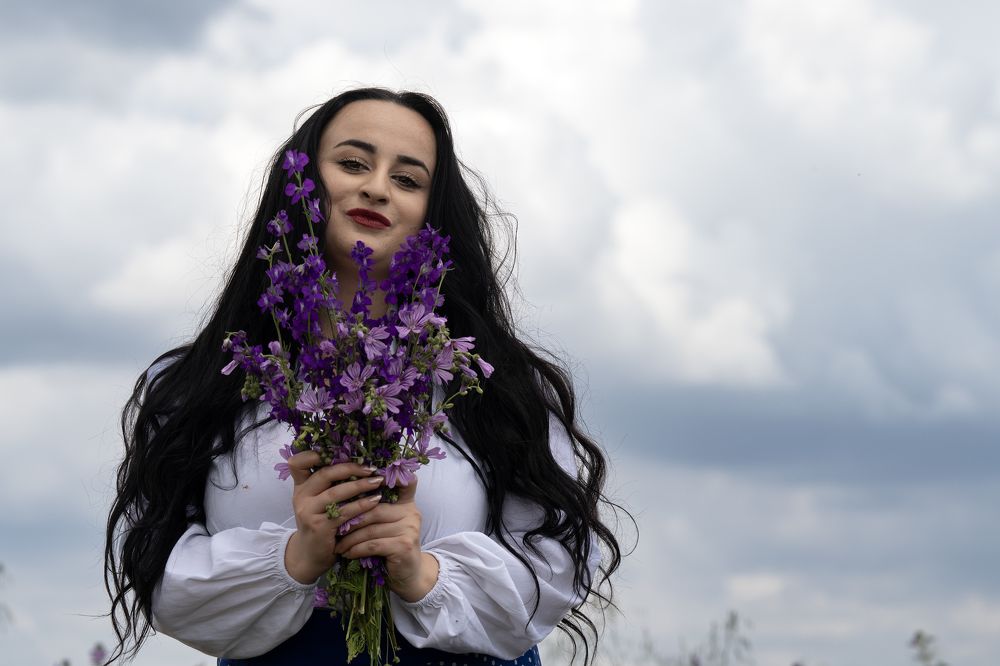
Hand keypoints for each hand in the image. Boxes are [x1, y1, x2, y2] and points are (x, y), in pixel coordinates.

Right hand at [284, 451, 384, 583]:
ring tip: (378, 482)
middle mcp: (301, 497)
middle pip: (325, 474)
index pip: (298, 463)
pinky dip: (362, 505)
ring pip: (336, 493)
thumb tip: (359, 463)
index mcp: (301, 487)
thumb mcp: (318, 502)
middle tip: (371, 468)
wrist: (310, 556)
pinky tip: (376, 501)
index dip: (313, 454)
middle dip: (350, 468)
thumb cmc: (321, 523)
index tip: (337, 451)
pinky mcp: (319, 527)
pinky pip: (344, 512)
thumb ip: (329, 485)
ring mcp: (308, 512)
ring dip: (360, 486)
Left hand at [333, 476, 438, 601]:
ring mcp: (409, 528)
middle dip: (351, 519)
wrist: (408, 576)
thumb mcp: (387, 526)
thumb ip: (377, 510)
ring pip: (370, 528)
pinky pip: (372, 544)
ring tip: (338, 545)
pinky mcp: (403, 545)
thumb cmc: (391, 548)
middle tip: (333, 527)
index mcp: (407, 503)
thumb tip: (346, 495)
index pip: (406, 482)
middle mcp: (411, 512)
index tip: (369, 476)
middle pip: (374, 509)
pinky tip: (347, 554)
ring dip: (349, 538)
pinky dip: (356, 549)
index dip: (392, 476)